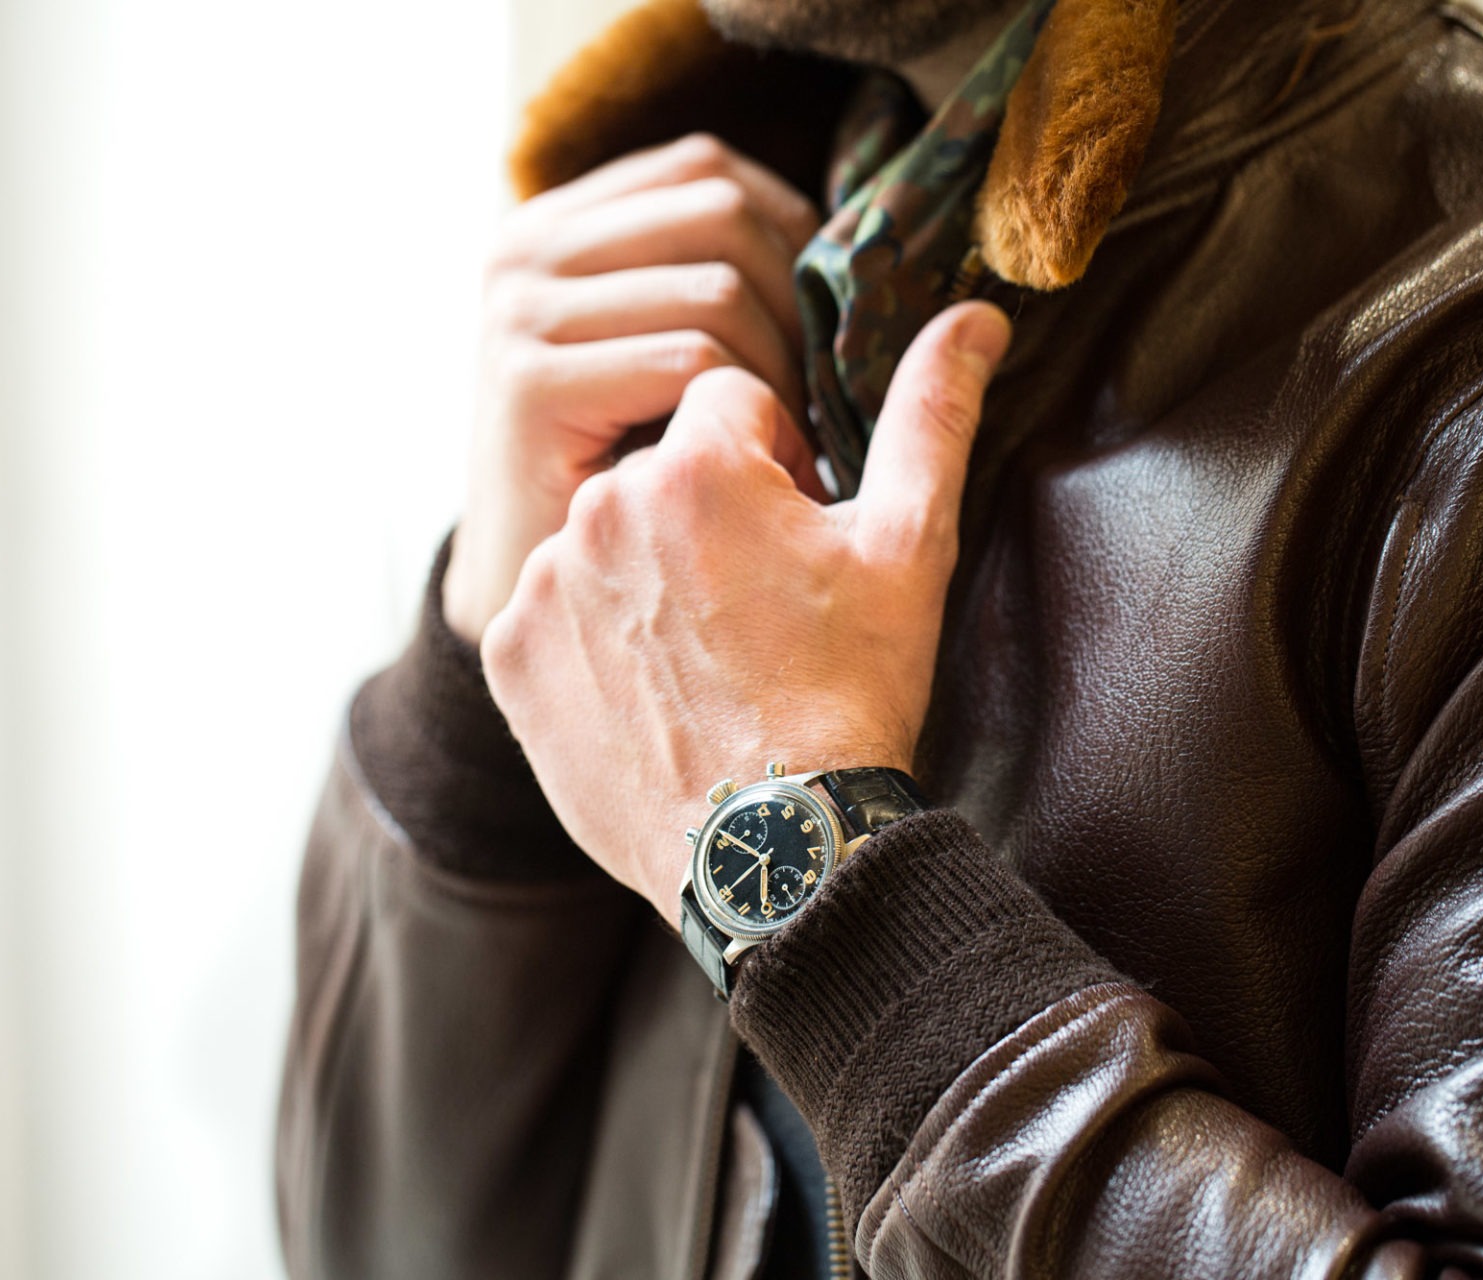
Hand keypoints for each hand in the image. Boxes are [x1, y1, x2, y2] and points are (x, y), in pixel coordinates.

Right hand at [443, 134, 825, 643]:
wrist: (543, 600)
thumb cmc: (632, 481)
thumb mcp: (669, 350)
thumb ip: (726, 275)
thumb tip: (868, 228)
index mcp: (558, 225)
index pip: (708, 169)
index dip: (793, 233)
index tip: (830, 324)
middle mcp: (525, 250)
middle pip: (724, 218)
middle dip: (798, 309)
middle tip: (827, 400)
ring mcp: (519, 314)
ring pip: (720, 291)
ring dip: (785, 375)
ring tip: (800, 448)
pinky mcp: (531, 385)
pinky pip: (693, 362)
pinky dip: (754, 418)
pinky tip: (767, 477)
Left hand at [483, 302, 1012, 925]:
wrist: (776, 852)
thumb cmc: (851, 696)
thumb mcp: (907, 548)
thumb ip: (931, 414)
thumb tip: (974, 314)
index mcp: (694, 462)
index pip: (732, 404)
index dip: (779, 462)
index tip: (799, 535)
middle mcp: (597, 507)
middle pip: (661, 467)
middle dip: (707, 513)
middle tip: (758, 608)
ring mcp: (540, 585)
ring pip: (603, 536)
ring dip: (646, 571)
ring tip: (705, 657)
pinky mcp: (508, 656)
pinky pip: (551, 609)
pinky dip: (591, 636)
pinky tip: (649, 689)